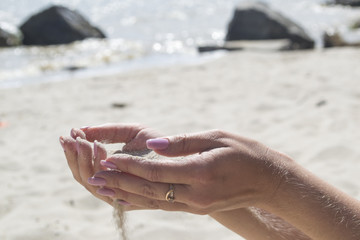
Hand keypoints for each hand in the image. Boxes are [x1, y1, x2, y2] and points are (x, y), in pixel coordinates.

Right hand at [59, 123, 160, 204]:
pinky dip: (99, 164)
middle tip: (72, 136)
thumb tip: (81, 128)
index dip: (72, 150)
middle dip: (73, 154)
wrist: (176, 154)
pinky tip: (99, 146)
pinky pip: (105, 184)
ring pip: (88, 180)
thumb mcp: (129, 131)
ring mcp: (116, 192)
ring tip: (84, 139)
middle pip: (80, 175)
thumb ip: (107, 131)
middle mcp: (108, 185)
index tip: (70, 132)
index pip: (81, 166)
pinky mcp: (126, 197)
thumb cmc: (154, 143)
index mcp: (106, 172)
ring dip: (83, 158)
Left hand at [89, 129, 292, 213]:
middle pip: (149, 189)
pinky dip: (143, 202)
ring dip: (126, 193)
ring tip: (102, 187)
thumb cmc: (245, 153)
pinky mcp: (197, 208)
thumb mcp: (217, 138)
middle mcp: (196, 194)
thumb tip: (154, 146)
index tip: (107, 157)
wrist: (269, 181)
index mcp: (201, 172)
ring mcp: (196, 205)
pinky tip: (128, 199)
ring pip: (153, 201)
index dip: (129, 165)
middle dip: (120, 181)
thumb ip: (183, 143)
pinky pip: (164, 206)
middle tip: (93, 174)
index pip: (156, 171)